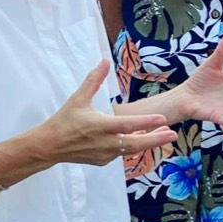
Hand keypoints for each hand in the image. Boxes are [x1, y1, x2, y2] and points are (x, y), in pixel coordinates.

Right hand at [37, 64, 177, 166]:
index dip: (146, 122)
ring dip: (149, 143)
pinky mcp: (102, 160)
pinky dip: (133, 147)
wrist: (50, 146)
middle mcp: (106, 142)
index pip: (128, 125)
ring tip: (165, 138)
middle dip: (156, 139)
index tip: (162, 120)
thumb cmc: (64, 120)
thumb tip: (104, 61)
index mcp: (101, 126)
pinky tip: (141, 141)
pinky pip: (121, 154)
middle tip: (173, 135)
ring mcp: (105, 154)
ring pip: (131, 150)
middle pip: (136, 143)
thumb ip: (94, 80)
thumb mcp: (78, 98)